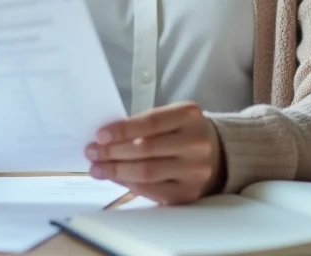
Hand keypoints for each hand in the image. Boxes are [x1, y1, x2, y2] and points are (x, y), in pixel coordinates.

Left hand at [85, 102, 224, 205]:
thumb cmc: (183, 131)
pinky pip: (152, 191)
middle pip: (146, 150)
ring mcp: (195, 171)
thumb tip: (105, 139)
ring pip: (146, 173)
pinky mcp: (189, 193)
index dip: (122, 129)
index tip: (99, 135)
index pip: (150, 123)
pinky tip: (116, 178)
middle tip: (91, 152)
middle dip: (112, 152)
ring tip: (97, 168)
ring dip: (116, 171)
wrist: (218, 153)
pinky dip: (129, 184)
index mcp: (189, 116)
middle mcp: (196, 144)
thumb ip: (144, 124)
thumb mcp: (171, 117)